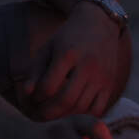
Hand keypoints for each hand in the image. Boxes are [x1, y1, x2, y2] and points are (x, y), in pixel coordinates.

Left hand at [20, 3, 126, 118]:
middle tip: (40, 113)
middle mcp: (88, 65)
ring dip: (65, 114)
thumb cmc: (68, 37)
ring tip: (55, 110)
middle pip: (66, 100)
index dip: (37, 96)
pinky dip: (84, 114)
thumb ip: (35, 70)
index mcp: (68, 54)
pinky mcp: (110, 82)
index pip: (49, 86)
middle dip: (49, 112)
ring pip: (81, 107)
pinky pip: (98, 108)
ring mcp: (102, 75)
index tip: (34, 96)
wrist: (100, 24)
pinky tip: (74, 107)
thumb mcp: (48, 48)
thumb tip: (27, 93)